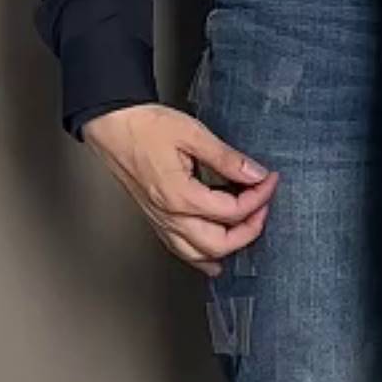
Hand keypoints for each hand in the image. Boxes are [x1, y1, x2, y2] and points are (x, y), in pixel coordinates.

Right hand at [82, 104, 276, 270]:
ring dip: (227, 248)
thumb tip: (255, 173)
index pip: (232, 211)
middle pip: (219, 244)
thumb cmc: (143, 126)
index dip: (258, 197)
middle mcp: (169, 215)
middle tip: (263, 207)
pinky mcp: (155, 219)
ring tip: (247, 229)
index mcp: (179, 195)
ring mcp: (160, 221)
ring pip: (198, 255)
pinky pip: (181, 250)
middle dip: (249, 230)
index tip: (269, 180)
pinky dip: (202, 256)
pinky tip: (214, 254)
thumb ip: (227, 158)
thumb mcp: (193, 134)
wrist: (111, 126)